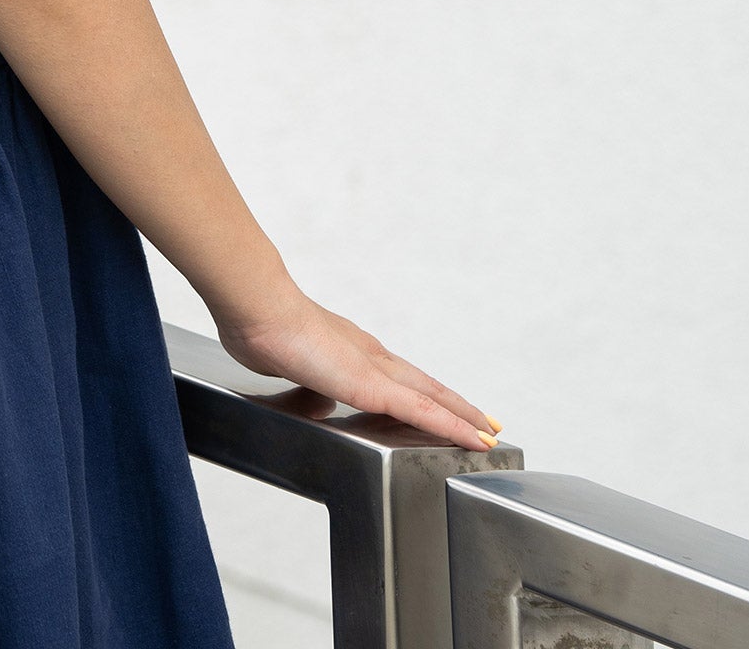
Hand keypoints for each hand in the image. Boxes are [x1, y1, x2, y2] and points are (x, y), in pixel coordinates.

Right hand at [215, 286, 499, 452]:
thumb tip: (315, 399)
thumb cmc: (261, 328)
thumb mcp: (287, 365)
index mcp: (348, 350)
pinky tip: (477, 438)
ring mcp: (376, 371)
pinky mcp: (377, 388)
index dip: (419, 389)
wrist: (261, 311)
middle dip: (453, 402)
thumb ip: (306, 383)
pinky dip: (456, 426)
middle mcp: (370, 356)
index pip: (394, 374)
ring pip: (433, 397)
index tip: (436, 399)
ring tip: (488, 429)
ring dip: (463, 414)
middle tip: (483, 417)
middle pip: (423, 384)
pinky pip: (427, 413)